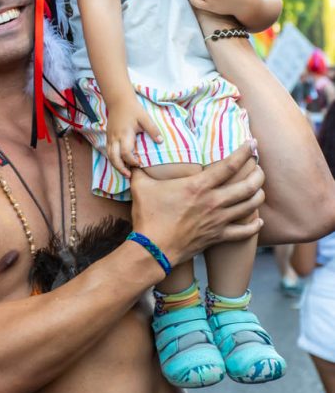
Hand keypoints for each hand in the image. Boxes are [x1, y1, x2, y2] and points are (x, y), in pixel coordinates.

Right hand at [107, 96, 161, 176]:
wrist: (118, 100)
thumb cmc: (133, 109)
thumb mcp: (145, 117)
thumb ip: (152, 130)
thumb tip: (161, 141)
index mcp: (125, 134)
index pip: (126, 153)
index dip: (131, 161)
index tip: (139, 164)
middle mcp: (115, 138)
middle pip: (114, 158)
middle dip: (120, 168)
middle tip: (129, 175)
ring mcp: (110, 137)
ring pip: (109, 156)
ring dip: (116, 165)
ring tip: (125, 172)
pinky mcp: (108, 136)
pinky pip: (108, 151)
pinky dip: (113, 158)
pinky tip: (120, 162)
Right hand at [130, 142, 263, 267]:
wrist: (152, 249)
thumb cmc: (148, 216)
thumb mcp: (140, 186)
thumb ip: (139, 169)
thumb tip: (132, 156)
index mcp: (198, 186)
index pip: (229, 165)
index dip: (244, 152)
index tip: (252, 143)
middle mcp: (213, 202)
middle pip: (248, 185)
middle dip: (258, 173)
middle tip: (259, 166)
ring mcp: (218, 220)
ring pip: (250, 206)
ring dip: (258, 195)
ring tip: (259, 187)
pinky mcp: (217, 236)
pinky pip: (244, 232)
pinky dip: (254, 226)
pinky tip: (258, 220)